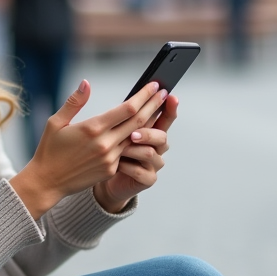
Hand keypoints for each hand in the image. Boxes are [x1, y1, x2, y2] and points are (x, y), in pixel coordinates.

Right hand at [9, 80, 167, 218]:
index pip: (127, 109)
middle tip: (165, 93)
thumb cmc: (49, 149)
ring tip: (159, 110)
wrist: (47, 182)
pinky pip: (127, 152)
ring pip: (136, 137)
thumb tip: (86, 83)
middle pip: (138, 121)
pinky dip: (136, 140)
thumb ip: (74, 102)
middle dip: (154, 105)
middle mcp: (105, 143)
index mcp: (93, 128)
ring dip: (150, 123)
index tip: (154, 86)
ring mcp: (110, 158)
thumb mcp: (56, 122)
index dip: (144, 96)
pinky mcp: (110, 169)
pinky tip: (143, 131)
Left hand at [94, 94, 178, 211]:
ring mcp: (154, 164)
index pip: (166, 118)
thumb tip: (130, 100)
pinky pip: (140, 172)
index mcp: (152, 132)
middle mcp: (157, 148)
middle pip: (161, 137)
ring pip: (150, 153)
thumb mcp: (119, 131)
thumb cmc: (113, 151)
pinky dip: (128, 167)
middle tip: (133, 133)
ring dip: (134, 149)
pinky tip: (118, 164)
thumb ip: (128, 116)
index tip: (170, 96)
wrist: (106, 177)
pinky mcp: (148, 179)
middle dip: (148, 133)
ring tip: (121, 148)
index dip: (170, 108)